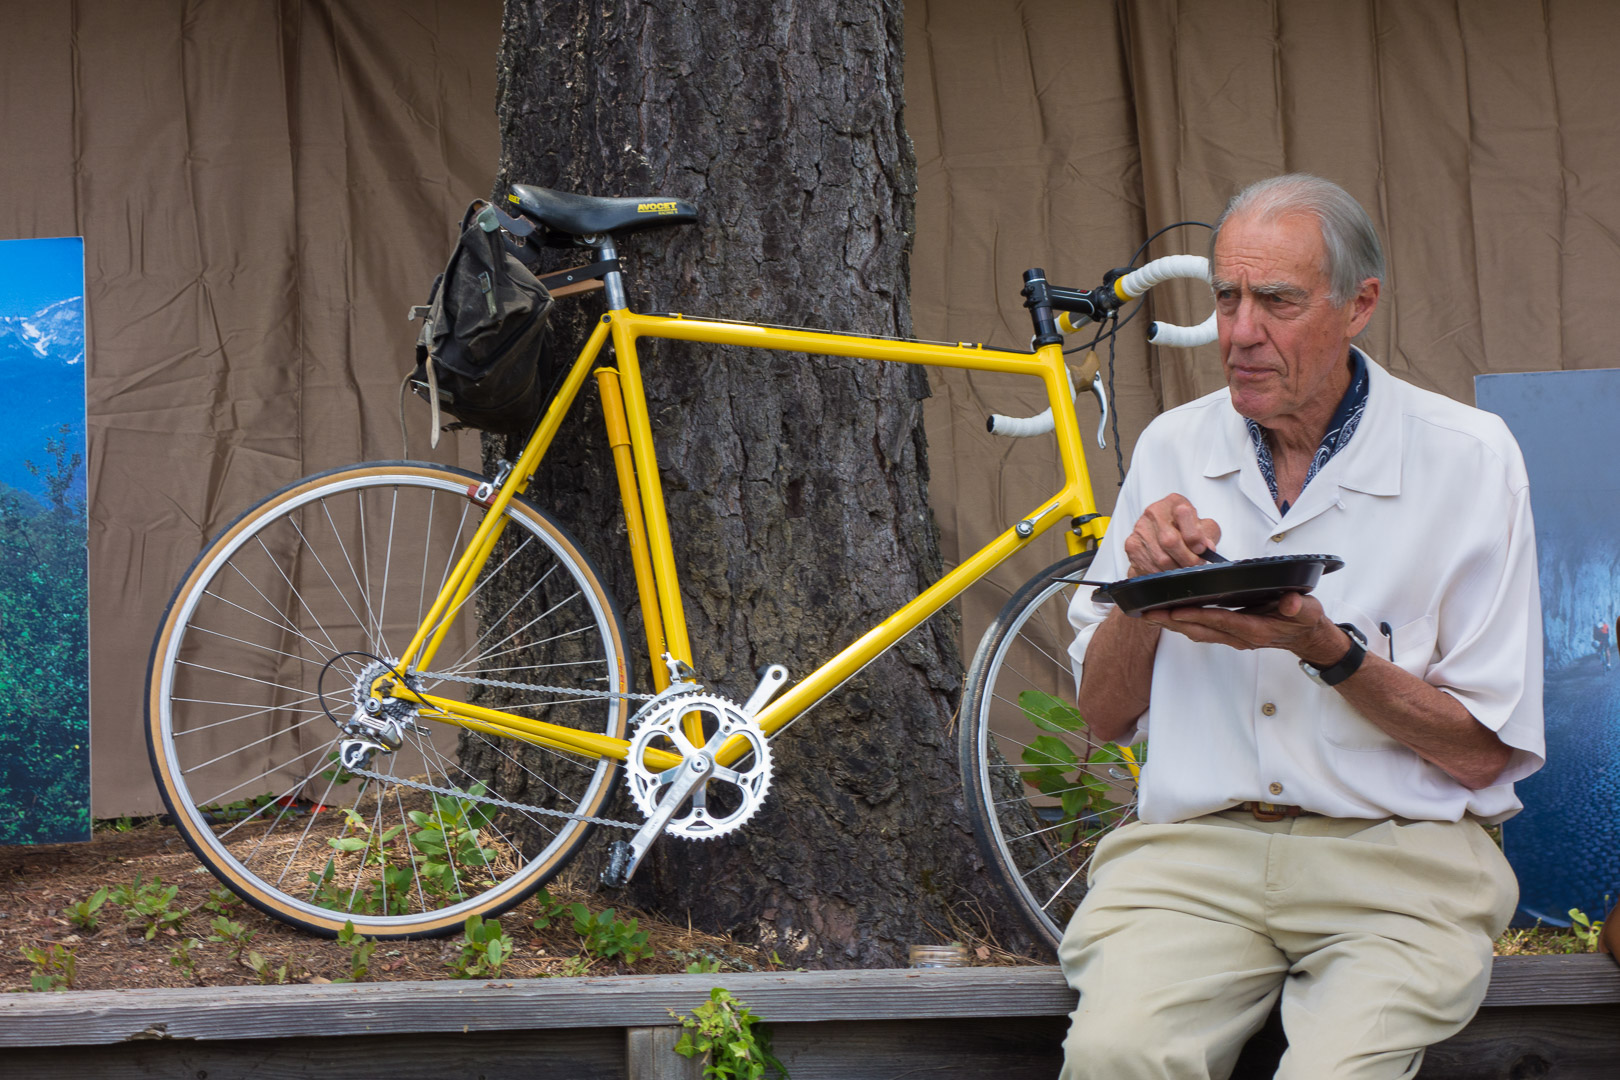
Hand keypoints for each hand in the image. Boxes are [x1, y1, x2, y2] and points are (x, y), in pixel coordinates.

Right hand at [1124, 494, 1221, 576]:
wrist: (1161, 541)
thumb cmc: (1185, 532)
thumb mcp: (1204, 528)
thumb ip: (1208, 535)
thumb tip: (1207, 547)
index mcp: (1174, 502)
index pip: (1183, 514)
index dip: (1194, 536)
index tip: (1201, 548)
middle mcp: (1154, 512)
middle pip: (1170, 540)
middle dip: (1187, 558)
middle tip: (1196, 564)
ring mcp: (1141, 528)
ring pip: (1161, 558)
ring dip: (1177, 568)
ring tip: (1183, 566)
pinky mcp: (1132, 545)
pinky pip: (1150, 566)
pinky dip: (1164, 573)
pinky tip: (1169, 569)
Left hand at [1141, 591, 1349, 664]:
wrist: (1305, 637)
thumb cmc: (1304, 620)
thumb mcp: (1307, 609)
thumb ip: (1299, 606)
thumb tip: (1291, 603)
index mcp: (1256, 630)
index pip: (1223, 621)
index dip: (1199, 616)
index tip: (1176, 609)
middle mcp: (1240, 637)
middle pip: (1200, 630)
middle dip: (1173, 622)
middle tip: (1148, 612)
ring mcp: (1232, 637)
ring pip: (1196, 632)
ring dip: (1172, 624)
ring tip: (1148, 613)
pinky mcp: (1227, 634)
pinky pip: (1200, 630)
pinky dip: (1181, 622)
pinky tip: (1166, 614)